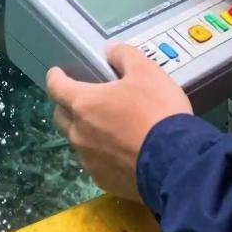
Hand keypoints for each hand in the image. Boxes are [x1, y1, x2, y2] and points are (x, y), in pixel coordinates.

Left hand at [46, 43, 191, 201]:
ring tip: (107, 126)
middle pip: (61, 116)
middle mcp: (79, 134)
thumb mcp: (147, 72)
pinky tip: (120, 151)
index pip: (56, 87)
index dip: (55, 77)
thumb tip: (111, 50)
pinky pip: (94, 163)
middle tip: (85, 98)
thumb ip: (125, 56)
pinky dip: (101, 154)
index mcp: (84, 104)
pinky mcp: (103, 181)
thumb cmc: (157, 112)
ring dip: (85, 131)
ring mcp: (89, 161)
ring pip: (77, 142)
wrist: (176, 163)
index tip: (57, 73)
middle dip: (67, 105)